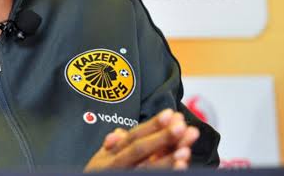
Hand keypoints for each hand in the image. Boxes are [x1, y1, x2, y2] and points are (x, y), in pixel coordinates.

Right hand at [83, 108, 199, 171]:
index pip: (132, 137)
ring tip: (185, 149)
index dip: (151, 126)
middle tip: (182, 126)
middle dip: (162, 137)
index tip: (170, 114)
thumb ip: (111, 146)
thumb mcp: (100, 160)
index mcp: (109, 155)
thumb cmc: (98, 175)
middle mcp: (115, 166)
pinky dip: (165, 173)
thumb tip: (119, 133)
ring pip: (147, 168)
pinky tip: (181, 167)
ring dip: (167, 159)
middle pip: (139, 150)